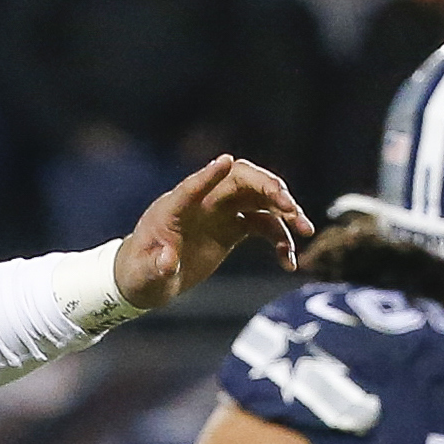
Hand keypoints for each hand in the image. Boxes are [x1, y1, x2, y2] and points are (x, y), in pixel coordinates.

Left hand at [114, 156, 310, 310]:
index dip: (209, 174)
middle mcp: (203, 202)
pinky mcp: (233, 228)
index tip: (226, 162)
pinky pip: (264, 226)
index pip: (192, 185)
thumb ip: (155, 268)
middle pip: (241, 182)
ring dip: (285, 211)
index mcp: (174, 208)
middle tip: (289, 208)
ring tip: (305, 230)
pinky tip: (288, 262)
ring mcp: (221, 212)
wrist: (146, 281)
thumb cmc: (138, 275)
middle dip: (268, 189)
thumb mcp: (144, 276)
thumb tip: (167, 261)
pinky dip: (280, 240)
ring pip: (260, 200)